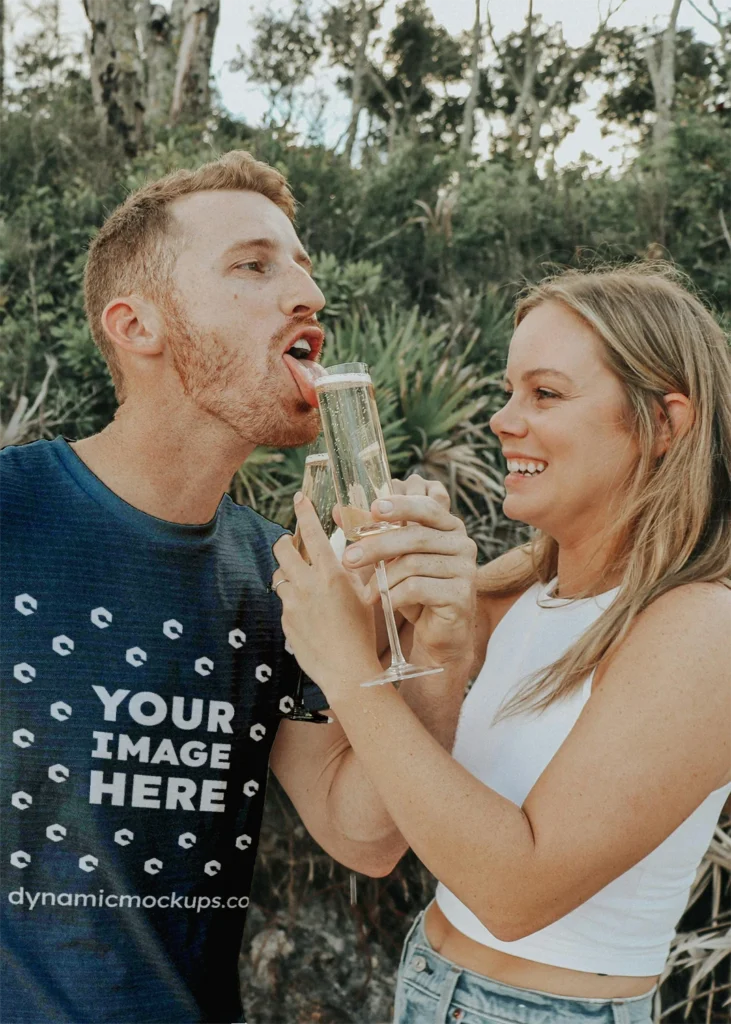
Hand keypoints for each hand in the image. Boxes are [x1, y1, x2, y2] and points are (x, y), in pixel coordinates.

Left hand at [272, 495, 382, 701]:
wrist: (348, 671)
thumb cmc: (363, 633)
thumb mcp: (366, 595)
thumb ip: (355, 571)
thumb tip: (352, 552)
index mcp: (331, 574)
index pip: (312, 532)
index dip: (304, 511)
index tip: (298, 498)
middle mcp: (308, 585)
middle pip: (282, 549)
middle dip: (286, 542)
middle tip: (293, 544)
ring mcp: (292, 603)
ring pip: (279, 575)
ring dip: (288, 573)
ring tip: (303, 581)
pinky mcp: (285, 621)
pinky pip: (284, 602)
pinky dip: (293, 601)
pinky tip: (309, 614)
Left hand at [341, 477, 477, 667]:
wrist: (438, 632)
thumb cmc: (414, 590)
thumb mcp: (393, 558)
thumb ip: (371, 533)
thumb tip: (337, 511)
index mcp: (449, 527)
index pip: (426, 506)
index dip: (400, 505)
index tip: (373, 509)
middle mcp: (463, 544)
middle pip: (415, 536)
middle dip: (377, 546)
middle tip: (349, 558)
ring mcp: (466, 569)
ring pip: (413, 564)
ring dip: (383, 579)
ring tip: (367, 593)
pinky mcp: (461, 595)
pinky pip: (418, 588)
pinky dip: (394, 596)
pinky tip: (384, 603)